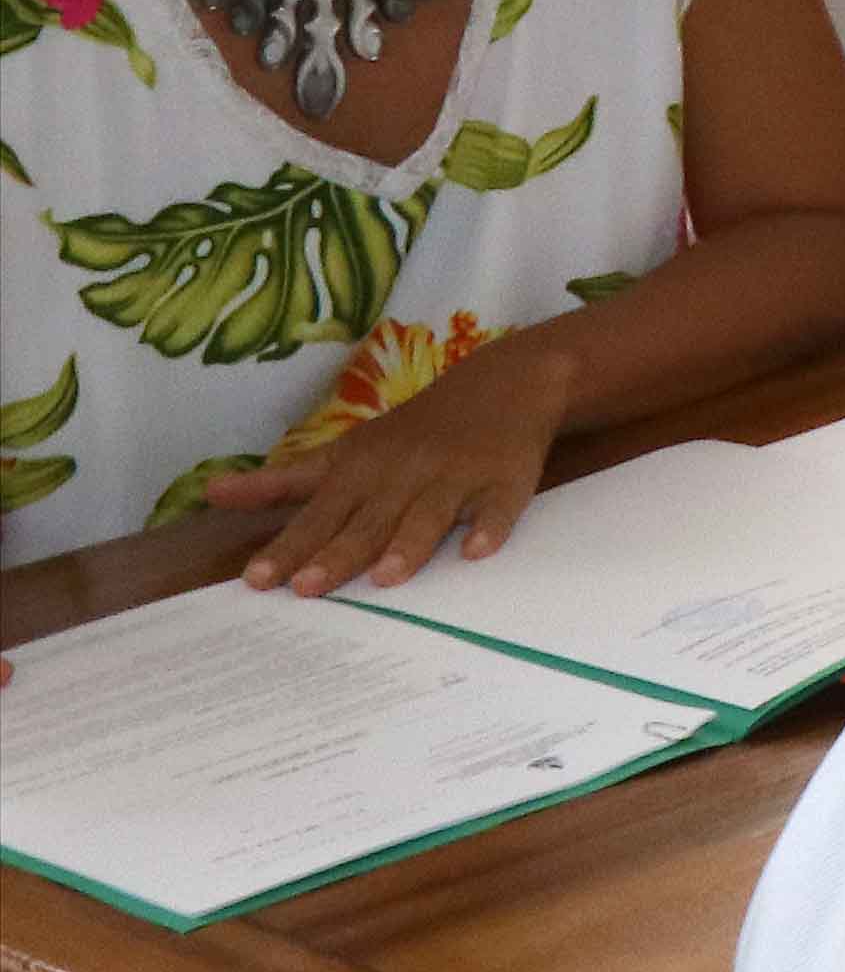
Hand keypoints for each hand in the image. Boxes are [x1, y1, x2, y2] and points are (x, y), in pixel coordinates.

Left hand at [217, 339, 576, 595]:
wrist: (504, 382)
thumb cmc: (413, 431)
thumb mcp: (345, 451)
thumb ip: (282, 481)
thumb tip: (212, 492)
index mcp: (363, 469)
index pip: (319, 514)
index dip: (290, 547)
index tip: (258, 579)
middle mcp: (405, 473)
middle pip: (369, 521)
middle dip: (339, 553)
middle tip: (309, 589)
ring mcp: (457, 476)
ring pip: (429, 515)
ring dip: (408, 544)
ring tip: (387, 577)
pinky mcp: (506, 479)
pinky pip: (499, 506)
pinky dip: (490, 526)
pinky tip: (478, 549)